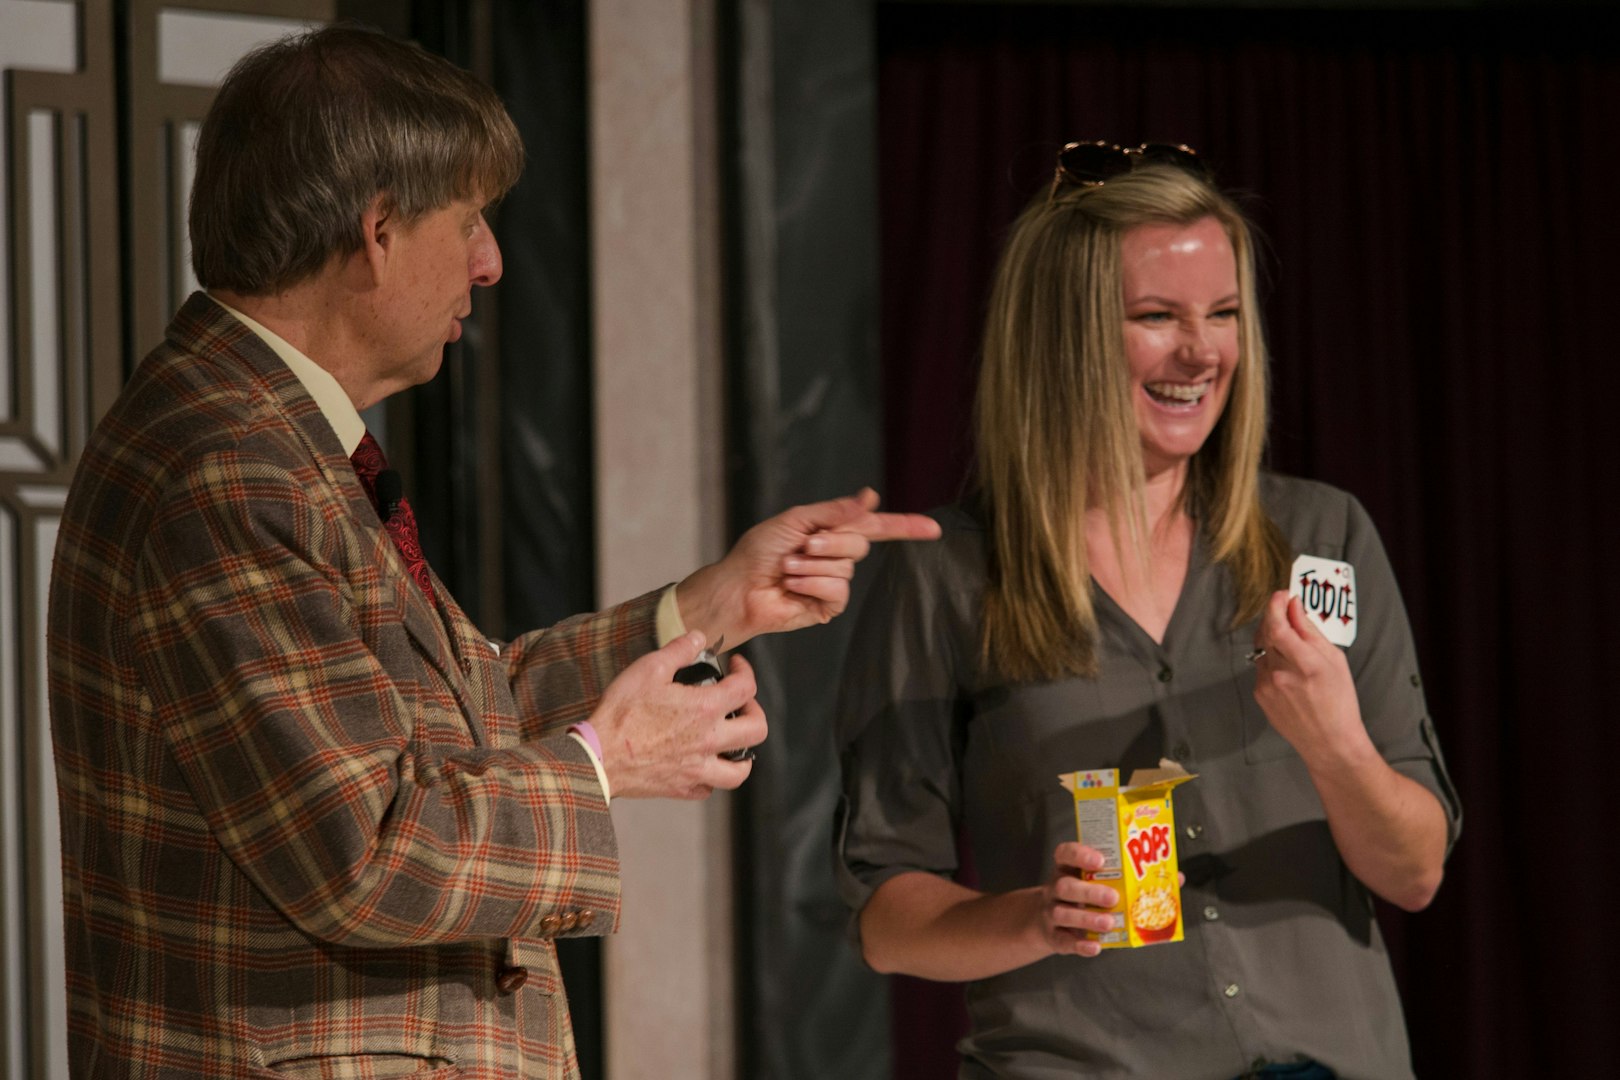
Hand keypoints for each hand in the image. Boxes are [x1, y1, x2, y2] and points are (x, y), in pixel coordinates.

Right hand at [588, 632, 767, 799]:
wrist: (598, 756)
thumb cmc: (621, 713)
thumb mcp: (648, 669)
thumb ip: (679, 650)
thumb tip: (698, 638)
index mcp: (705, 709)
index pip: (746, 687)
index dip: (745, 670)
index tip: (736, 666)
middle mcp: (709, 741)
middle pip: (757, 730)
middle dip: (755, 711)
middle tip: (741, 704)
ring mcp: (698, 769)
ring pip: (740, 771)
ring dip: (743, 754)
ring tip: (732, 741)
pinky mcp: (682, 788)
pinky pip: (710, 788)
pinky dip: (711, 777)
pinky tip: (702, 764)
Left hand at [674, 488, 940, 646]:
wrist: (738, 587)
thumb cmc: (758, 552)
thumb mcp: (796, 520)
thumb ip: (835, 512)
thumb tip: (870, 497)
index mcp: (832, 531)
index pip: (877, 527)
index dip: (905, 526)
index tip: (933, 528)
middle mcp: (836, 555)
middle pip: (860, 543)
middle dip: (830, 542)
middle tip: (801, 546)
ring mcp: (833, 582)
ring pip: (847, 568)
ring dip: (813, 565)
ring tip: (788, 569)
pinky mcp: (827, 606)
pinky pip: (838, 591)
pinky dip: (813, 584)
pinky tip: (793, 586)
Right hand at [1035, 842, 1118, 958]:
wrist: (1047, 923)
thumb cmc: (1079, 898)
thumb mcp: (1088, 881)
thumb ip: (1114, 878)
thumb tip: (1158, 876)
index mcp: (1065, 869)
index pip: (1065, 854)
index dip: (1080, 855)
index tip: (1100, 861)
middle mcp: (1055, 889)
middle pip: (1065, 886)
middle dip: (1089, 892)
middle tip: (1113, 898)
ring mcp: (1051, 912)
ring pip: (1062, 914)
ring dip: (1086, 919)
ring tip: (1108, 923)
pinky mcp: (1052, 936)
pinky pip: (1062, 940)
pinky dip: (1079, 945)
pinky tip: (1095, 947)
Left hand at [1251, 591, 1368, 761]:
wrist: (1329, 742)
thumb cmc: (1340, 701)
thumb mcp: (1334, 661)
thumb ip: (1310, 631)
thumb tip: (1294, 605)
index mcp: (1306, 664)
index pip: (1277, 625)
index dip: (1275, 605)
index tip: (1282, 594)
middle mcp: (1281, 674)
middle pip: (1265, 632)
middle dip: (1273, 616)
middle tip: (1285, 608)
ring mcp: (1266, 686)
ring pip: (1261, 648)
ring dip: (1272, 637)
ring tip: (1291, 640)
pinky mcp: (1260, 695)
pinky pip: (1261, 666)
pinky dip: (1271, 658)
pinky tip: (1288, 667)